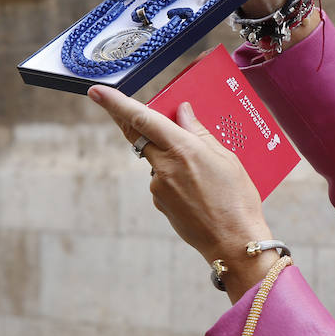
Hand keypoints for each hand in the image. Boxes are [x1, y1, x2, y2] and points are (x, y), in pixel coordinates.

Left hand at [87, 83, 276, 298]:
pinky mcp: (160, 202)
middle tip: (128, 110)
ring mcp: (158, 187)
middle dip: (131, 120)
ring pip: (154, 159)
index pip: (143, 119)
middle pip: (138, 136)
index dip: (116, 103)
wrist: (233, 243)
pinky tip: (198, 189)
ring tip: (203, 172)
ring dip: (167, 154)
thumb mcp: (227, 159)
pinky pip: (161, 179)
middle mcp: (165, 166)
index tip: (97, 92)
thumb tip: (182, 113)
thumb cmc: (237, 201)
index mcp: (184, 149)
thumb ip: (200, 133)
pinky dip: (174, 176)